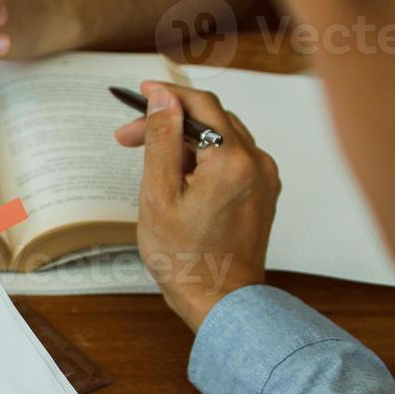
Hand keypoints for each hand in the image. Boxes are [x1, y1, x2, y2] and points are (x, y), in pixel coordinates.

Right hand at [115, 83, 280, 331]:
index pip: (200, 105)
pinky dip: (205, 158)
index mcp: (231, 160)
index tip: (141, 91)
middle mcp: (257, 163)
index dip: (166, 95)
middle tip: (129, 138)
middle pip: (211, 120)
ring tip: (151, 163)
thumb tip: (163, 98)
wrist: (221, 301)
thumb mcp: (159, 195)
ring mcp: (265, 178)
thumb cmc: (185, 258)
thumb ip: (162, 140)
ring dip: (186, 140)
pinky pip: (234, 159)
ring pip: (223, 138)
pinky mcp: (264, 193)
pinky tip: (181, 178)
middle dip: (169, 122)